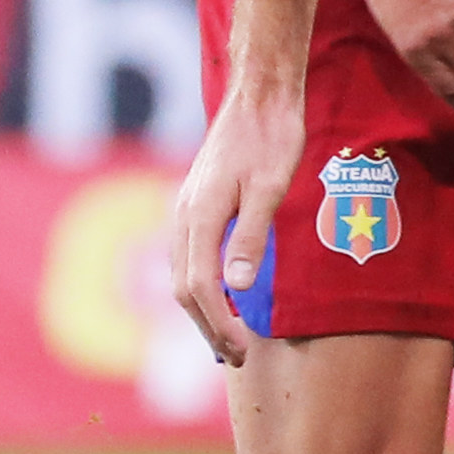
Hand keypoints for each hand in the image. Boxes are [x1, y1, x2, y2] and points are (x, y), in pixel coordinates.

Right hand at [167, 70, 305, 369]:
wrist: (258, 94)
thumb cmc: (272, 136)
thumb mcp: (271, 187)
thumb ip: (252, 236)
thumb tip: (236, 288)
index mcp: (200, 215)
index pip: (200, 287)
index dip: (218, 325)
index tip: (240, 350)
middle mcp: (184, 216)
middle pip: (185, 288)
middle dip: (208, 327)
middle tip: (235, 359)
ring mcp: (185, 209)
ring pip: (182, 274)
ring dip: (202, 311)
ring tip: (227, 339)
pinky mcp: (193, 204)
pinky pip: (188, 257)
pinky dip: (201, 287)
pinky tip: (221, 298)